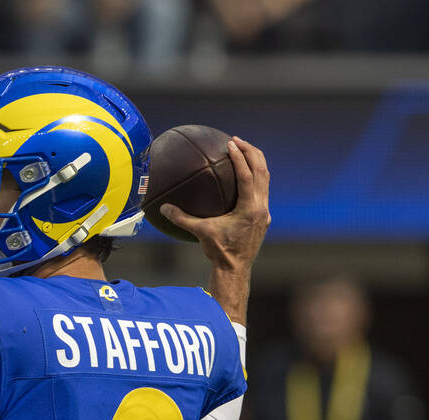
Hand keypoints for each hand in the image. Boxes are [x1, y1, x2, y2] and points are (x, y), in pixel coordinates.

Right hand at [161, 136, 270, 272]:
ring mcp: (265, 212)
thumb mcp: (200, 233)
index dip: (240, 157)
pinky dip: (255, 178)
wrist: (236, 270)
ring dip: (256, 163)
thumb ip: (182, 219)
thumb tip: (163, 208)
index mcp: (250, 208)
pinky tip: (244, 175)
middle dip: (252, 152)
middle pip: (262, 172)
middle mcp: (261, 207)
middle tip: (237, 140)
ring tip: (244, 150)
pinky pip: (262, 191)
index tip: (231, 144)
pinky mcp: (263, 217)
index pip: (247, 176)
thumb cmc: (219, 252)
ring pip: (266, 180)